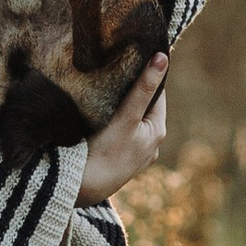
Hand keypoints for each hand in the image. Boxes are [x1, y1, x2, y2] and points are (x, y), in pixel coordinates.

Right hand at [78, 52, 169, 198]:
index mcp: (158, 131)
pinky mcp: (119, 161)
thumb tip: (163, 57)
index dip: (145, 76)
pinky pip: (120, 134)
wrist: (83, 188)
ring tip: (105, 92)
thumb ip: (143, 88)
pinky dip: (113, 124)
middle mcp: (151, 145)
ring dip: (121, 108)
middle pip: (143, 107)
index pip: (156, 93)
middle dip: (131, 92)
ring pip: (130, 121)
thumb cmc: (106, 151)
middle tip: (113, 73)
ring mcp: (135, 155)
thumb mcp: (126, 117)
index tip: (131, 59)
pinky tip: (99, 118)